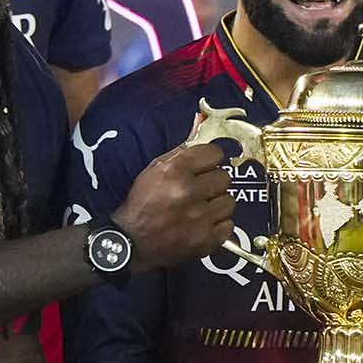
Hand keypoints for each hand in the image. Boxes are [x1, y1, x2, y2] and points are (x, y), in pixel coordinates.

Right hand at [114, 143, 234, 270]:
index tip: (204, 167)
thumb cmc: (142, 203)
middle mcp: (188, 192)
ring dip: (217, 204)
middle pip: (224, 177)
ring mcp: (199, 218)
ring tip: (200, 208)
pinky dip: (218, 225)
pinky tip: (202, 224)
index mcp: (175, 171)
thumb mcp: (156, 169)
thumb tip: (202, 120)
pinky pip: (228, 225)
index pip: (215, 153)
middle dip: (212, 183)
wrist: (132, 242)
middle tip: (199, 190)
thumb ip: (183, 148)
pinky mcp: (205, 240)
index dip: (209, 160)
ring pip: (230, 202)